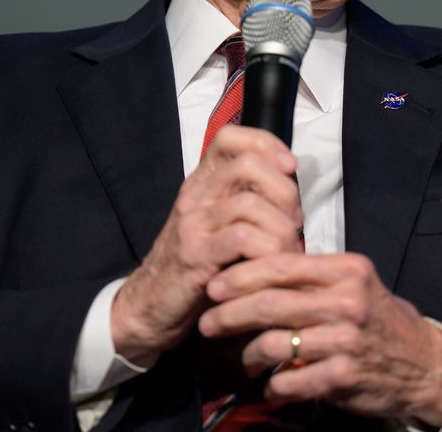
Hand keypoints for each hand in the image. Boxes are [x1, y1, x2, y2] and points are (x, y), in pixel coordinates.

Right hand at [111, 125, 303, 366]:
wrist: (148, 305)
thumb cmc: (196, 267)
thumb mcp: (218, 226)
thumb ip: (247, 203)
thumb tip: (294, 194)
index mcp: (202, 183)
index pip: (229, 137)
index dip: (266, 143)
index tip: (289, 167)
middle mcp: (195, 196)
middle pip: (248, 164)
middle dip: (284, 191)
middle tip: (294, 222)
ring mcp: (193, 224)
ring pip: (249, 204)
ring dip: (281, 230)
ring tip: (286, 252)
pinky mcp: (196, 256)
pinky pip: (242, 240)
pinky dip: (267, 252)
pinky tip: (269, 268)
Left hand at [199, 253, 441, 426]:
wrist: (422, 364)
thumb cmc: (377, 319)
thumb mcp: (354, 284)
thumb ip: (313, 275)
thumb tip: (254, 268)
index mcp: (346, 270)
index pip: (281, 265)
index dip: (241, 275)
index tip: (214, 285)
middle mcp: (346, 302)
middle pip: (269, 304)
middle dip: (228, 314)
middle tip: (207, 323)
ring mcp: (345, 341)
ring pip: (273, 344)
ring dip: (247, 356)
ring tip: (240, 361)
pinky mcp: (344, 377)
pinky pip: (290, 381)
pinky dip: (273, 387)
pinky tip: (271, 387)